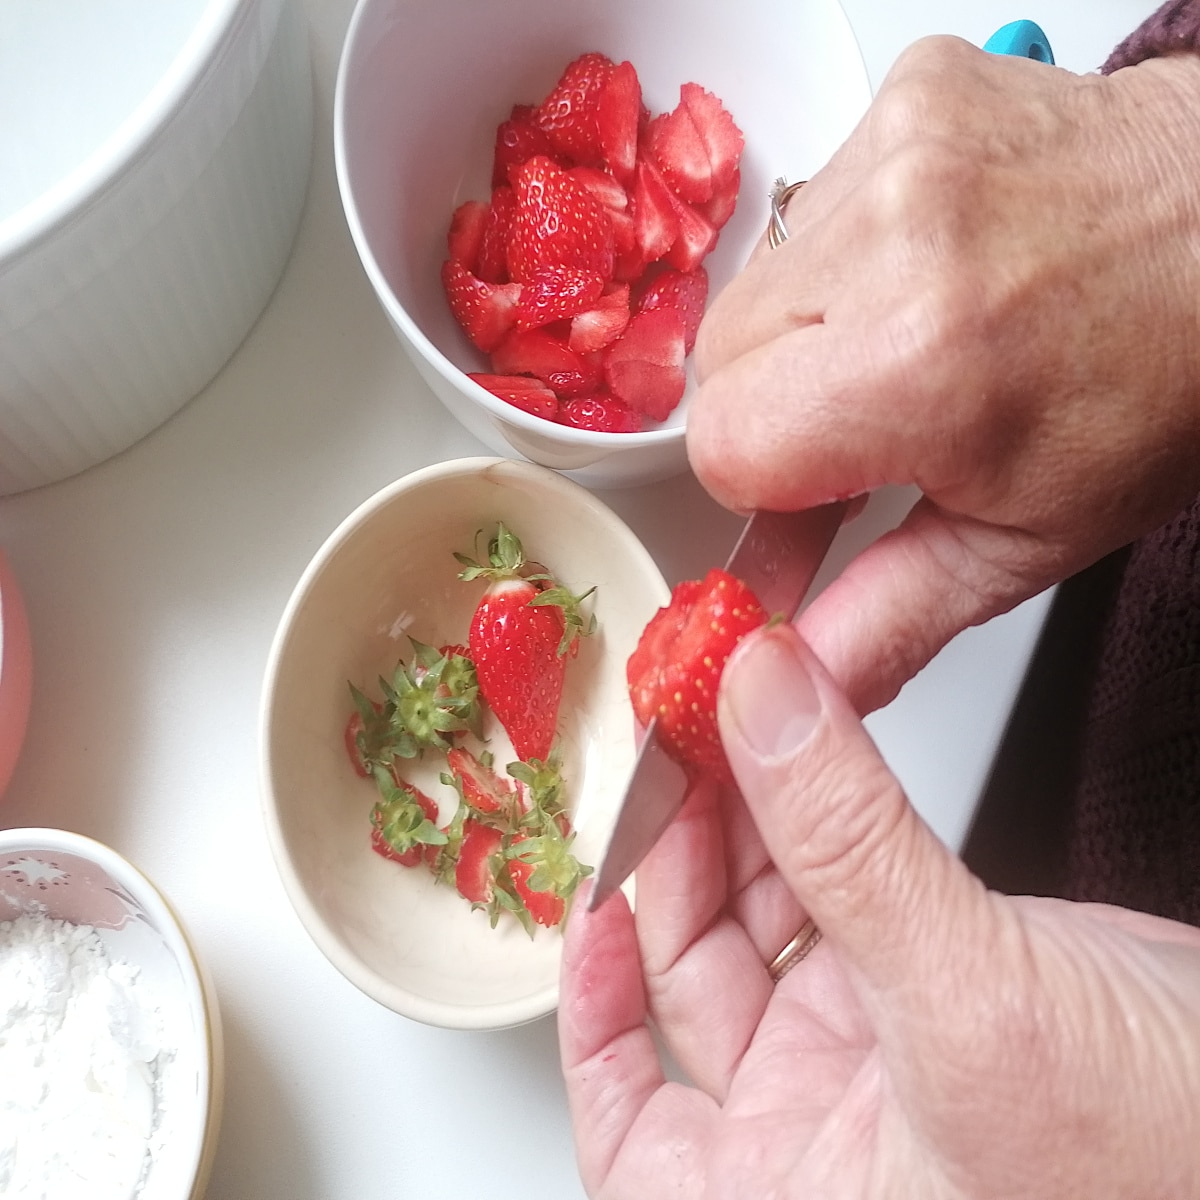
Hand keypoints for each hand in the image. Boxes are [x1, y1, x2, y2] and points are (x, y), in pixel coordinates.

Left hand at [559, 622, 1199, 1197]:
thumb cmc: (1173, 1176)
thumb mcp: (973, 1003)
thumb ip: (849, 844)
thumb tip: (761, 707)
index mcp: (801, 1197)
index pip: (634, 1128)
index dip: (592, 1021)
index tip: (590, 913)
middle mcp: (835, 1136)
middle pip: (702, 989)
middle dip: (682, 870)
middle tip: (680, 766)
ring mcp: (896, 1060)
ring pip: (778, 926)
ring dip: (753, 829)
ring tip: (738, 735)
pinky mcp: (956, 990)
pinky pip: (857, 894)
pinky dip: (830, 824)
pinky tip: (812, 759)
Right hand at [688, 38, 1199, 712]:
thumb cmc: (1162, 378)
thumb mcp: (1027, 541)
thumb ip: (884, 620)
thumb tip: (794, 680)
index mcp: (922, 365)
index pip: (725, 444)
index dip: (768, 485)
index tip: (824, 488)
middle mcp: (899, 238)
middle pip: (721, 362)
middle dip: (778, 408)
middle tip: (872, 418)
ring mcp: (899, 151)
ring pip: (754, 285)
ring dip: (810, 330)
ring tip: (915, 336)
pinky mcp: (904, 96)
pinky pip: (805, 210)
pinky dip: (846, 258)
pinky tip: (924, 268)